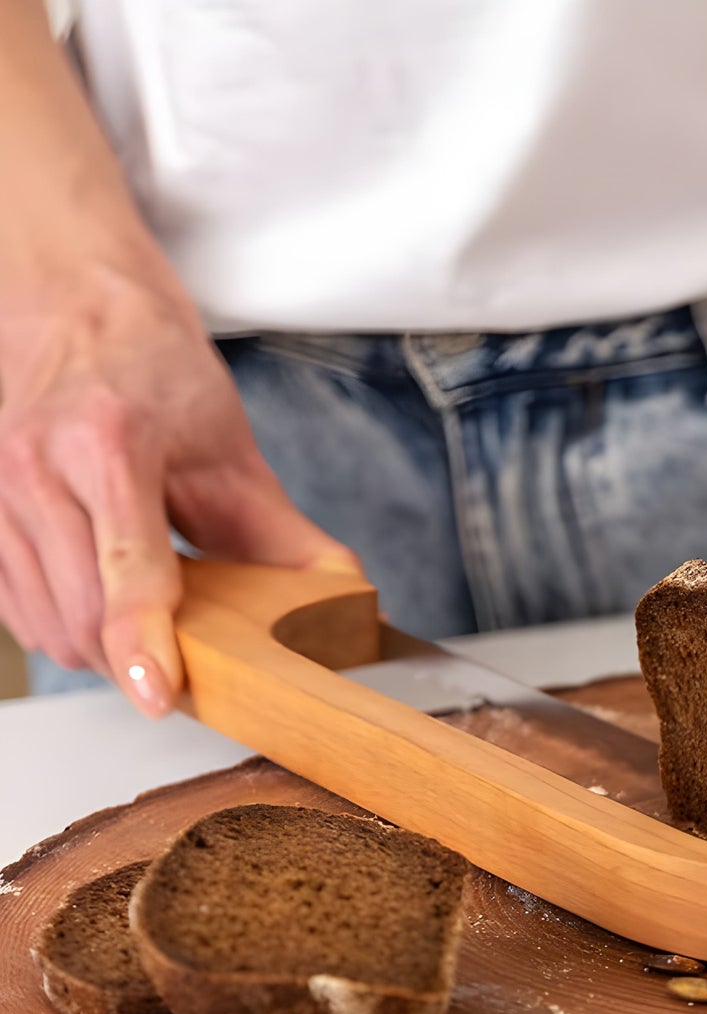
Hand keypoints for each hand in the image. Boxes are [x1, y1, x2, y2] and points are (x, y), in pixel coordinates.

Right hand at [0, 260, 359, 715]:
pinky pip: (16, 612)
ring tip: (145, 622)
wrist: (71, 306)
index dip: (143, 639)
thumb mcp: (231, 450)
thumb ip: (284, 536)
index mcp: (112, 443)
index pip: (126, 565)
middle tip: (187, 661)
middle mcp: (38, 466)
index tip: (159, 692)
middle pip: (84, 613)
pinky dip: (63, 628)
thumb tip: (350, 605)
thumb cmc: (153, 370)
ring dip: (100, 649)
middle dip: (138, 656)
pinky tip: (99, 602)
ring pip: (48, 623)